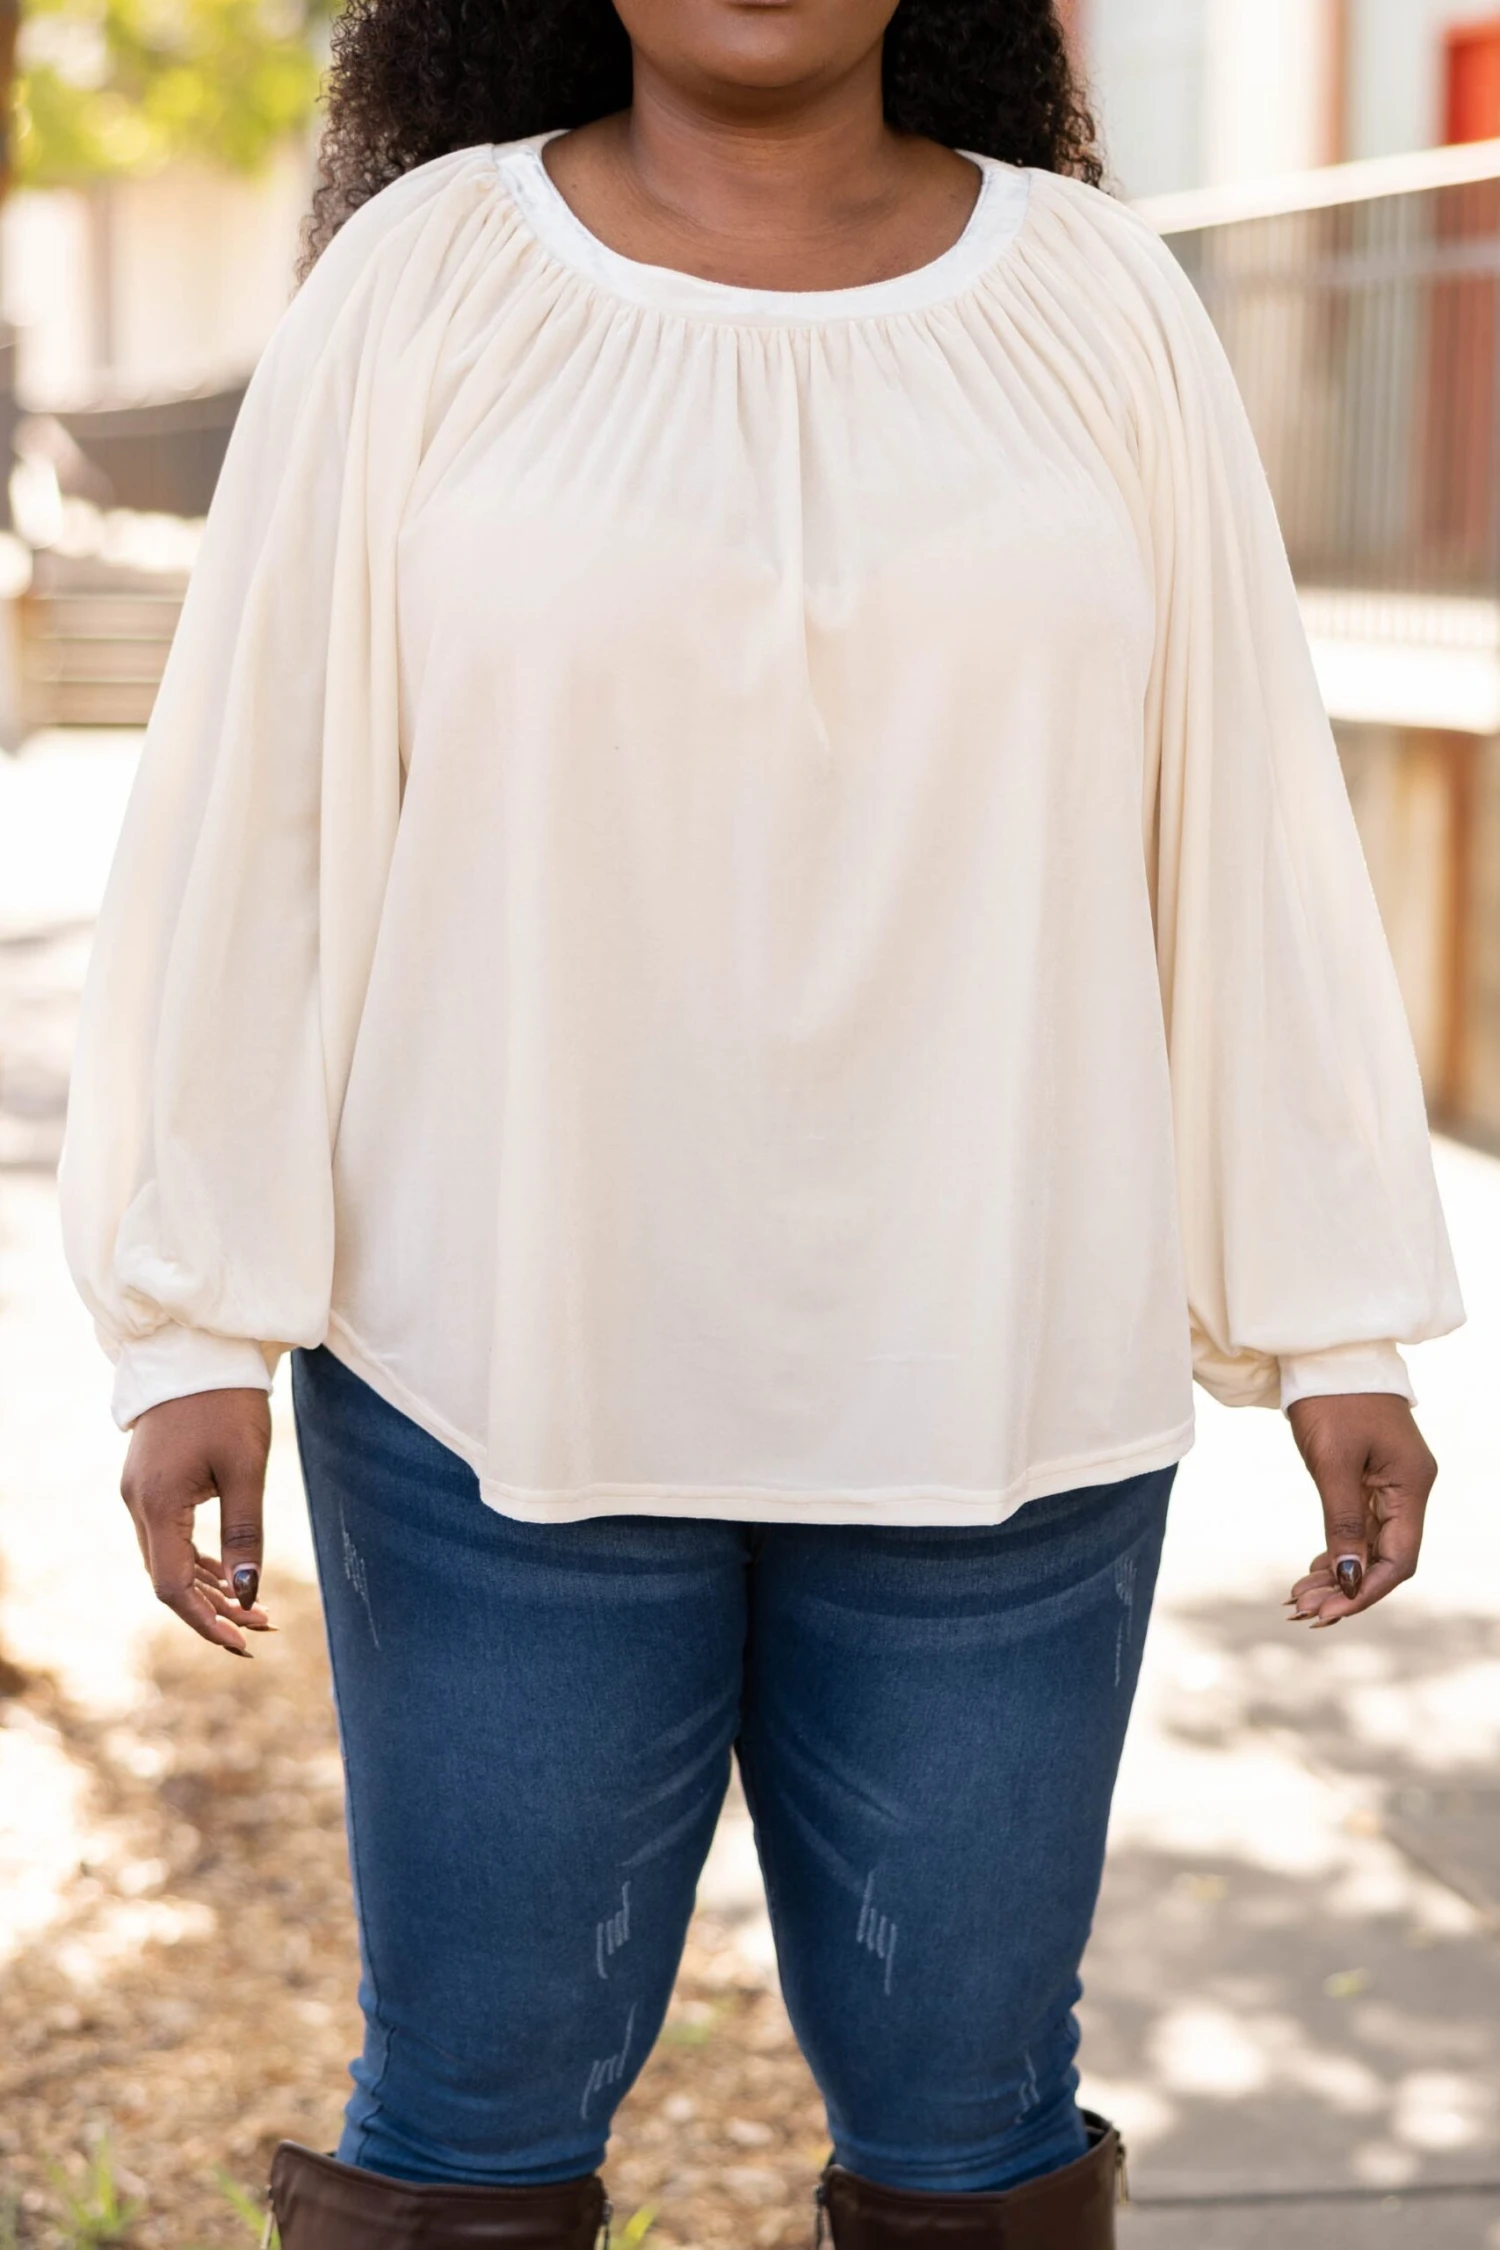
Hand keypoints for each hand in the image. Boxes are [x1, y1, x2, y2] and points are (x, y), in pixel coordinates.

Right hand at [121, 1389, 273, 1654]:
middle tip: (264, 1627)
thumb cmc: (228, 1403)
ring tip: (257, 1610)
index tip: (244, 1643)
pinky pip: (170, 1537)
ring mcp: (140, 1493)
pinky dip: (198, 1560)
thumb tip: (248, 1592)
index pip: (171, 1586)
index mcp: (156, 1504)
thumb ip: (245, 1532)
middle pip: (168, 1578)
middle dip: (214, 1609)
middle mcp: (137, 1504)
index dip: (206, 1621)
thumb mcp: (246, 1467)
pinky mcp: (152, 1483)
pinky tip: (230, 1576)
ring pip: (168, 1559)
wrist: (199, 1349)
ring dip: (208, 1588)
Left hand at [1286, 1392, 1436, 1626]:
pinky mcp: (1370, 1476)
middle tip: (1302, 1609)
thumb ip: (1342, 1522)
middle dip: (1347, 1587)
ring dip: (1339, 1572)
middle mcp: (1408, 1488)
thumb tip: (1348, 1578)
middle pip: (1385, 1556)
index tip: (1329, 1611)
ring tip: (1299, 1596)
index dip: (1366, 1590)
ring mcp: (1390, 1482)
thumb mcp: (1332, 1463)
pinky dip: (1338, 1549)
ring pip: (1370, 1544)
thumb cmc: (1330, 1399)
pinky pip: (1360, 1525)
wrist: (1325, 1353)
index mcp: (1411, 1484)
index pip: (1400, 1558)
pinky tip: (1315, 1569)